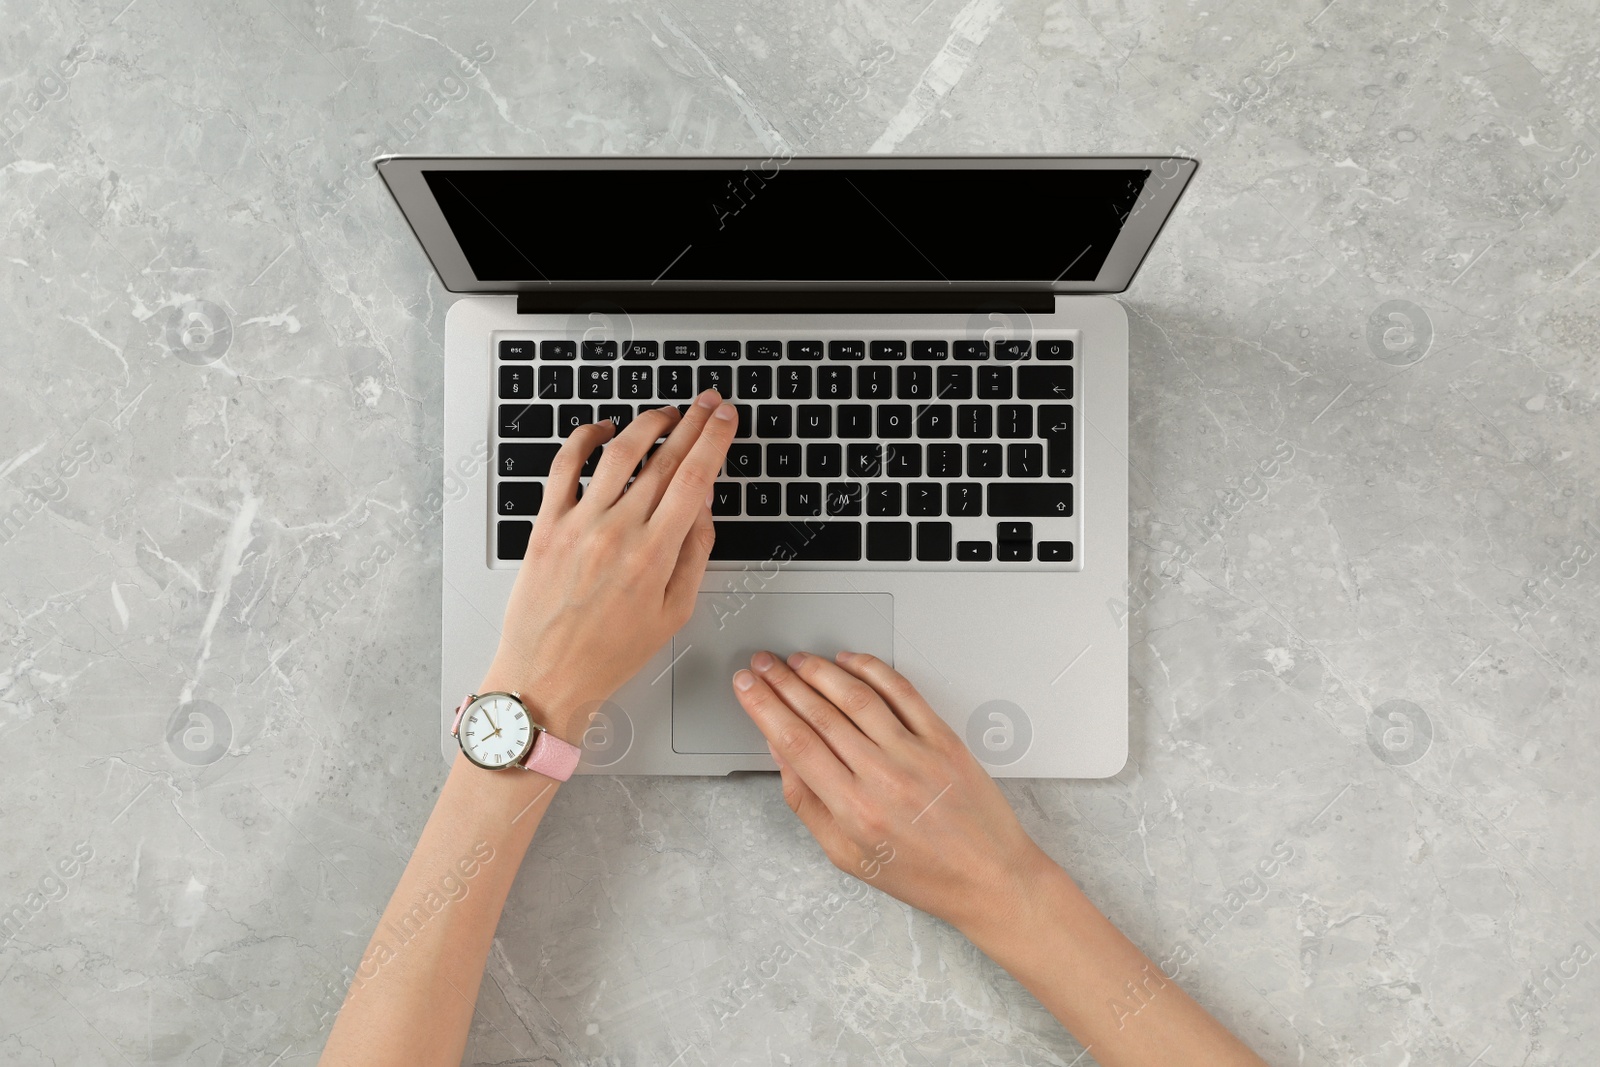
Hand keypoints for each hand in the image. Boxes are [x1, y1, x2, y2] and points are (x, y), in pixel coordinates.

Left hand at [484, 391, 737, 742]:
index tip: (725, 418)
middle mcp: (618, 532)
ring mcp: (579, 524)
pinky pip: (565, 466)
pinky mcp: (546, 524)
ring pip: (619, 453)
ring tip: (666, 414)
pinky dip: (584, 438)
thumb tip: (703, 506)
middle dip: (692, 423)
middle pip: (664, 459)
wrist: (546, 675)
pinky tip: (602, 429)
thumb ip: (694, 554)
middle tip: (707, 402)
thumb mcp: (673, 613)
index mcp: (654, 555)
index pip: (694, 479)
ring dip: (647, 423)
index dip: (715, 440)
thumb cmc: (609, 653)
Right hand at [731, 650, 1051, 938]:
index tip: (747, 688)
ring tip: (797, 660)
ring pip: (856, 696)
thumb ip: (808, 803)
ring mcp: (916, 753)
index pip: (794, 742)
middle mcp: (883, 776)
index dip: (763, 707)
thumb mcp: (847, 856)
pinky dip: (872, 669)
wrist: (989, 878)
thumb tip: (781, 754)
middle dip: (782, 682)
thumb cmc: (923, 874)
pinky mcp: (943, 739)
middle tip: (763, 664)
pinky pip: (902, 692)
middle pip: (819, 713)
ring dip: (819, 670)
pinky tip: (850, 660)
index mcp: (854, 810)